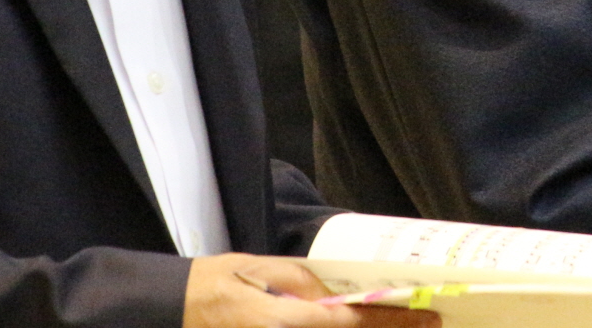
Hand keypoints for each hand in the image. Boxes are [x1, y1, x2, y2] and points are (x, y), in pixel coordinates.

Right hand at [183, 254, 439, 327]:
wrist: (165, 312)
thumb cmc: (211, 285)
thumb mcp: (257, 269)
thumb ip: (301, 282)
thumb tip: (338, 294)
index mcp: (282, 318)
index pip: (350, 322)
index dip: (392, 321)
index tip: (425, 317)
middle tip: (427, 325)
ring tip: (401, 327)